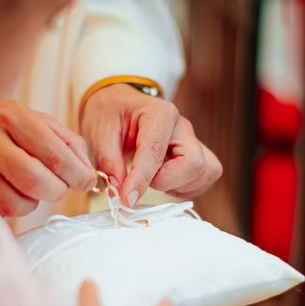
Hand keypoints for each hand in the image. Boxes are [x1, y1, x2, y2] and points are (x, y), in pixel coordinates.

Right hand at [0, 100, 96, 216]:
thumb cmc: (3, 126)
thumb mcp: (36, 121)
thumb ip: (68, 143)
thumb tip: (90, 174)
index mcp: (12, 116)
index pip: (56, 155)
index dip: (78, 175)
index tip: (87, 182)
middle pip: (37, 181)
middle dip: (58, 190)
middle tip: (60, 186)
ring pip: (18, 202)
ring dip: (35, 201)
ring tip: (30, 185)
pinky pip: (1, 210)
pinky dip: (15, 206)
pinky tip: (11, 189)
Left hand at [81, 84, 221, 206]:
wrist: (120, 106)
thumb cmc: (111, 115)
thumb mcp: (99, 133)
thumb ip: (109, 162)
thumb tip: (119, 191)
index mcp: (159, 113)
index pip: (156, 152)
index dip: (142, 179)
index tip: (127, 199)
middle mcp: (183, 126)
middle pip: (194, 164)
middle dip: (166, 181)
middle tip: (141, 179)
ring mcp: (194, 141)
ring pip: (205, 173)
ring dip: (177, 185)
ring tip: (152, 178)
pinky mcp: (198, 156)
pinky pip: (203, 180)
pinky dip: (183, 188)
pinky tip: (163, 180)